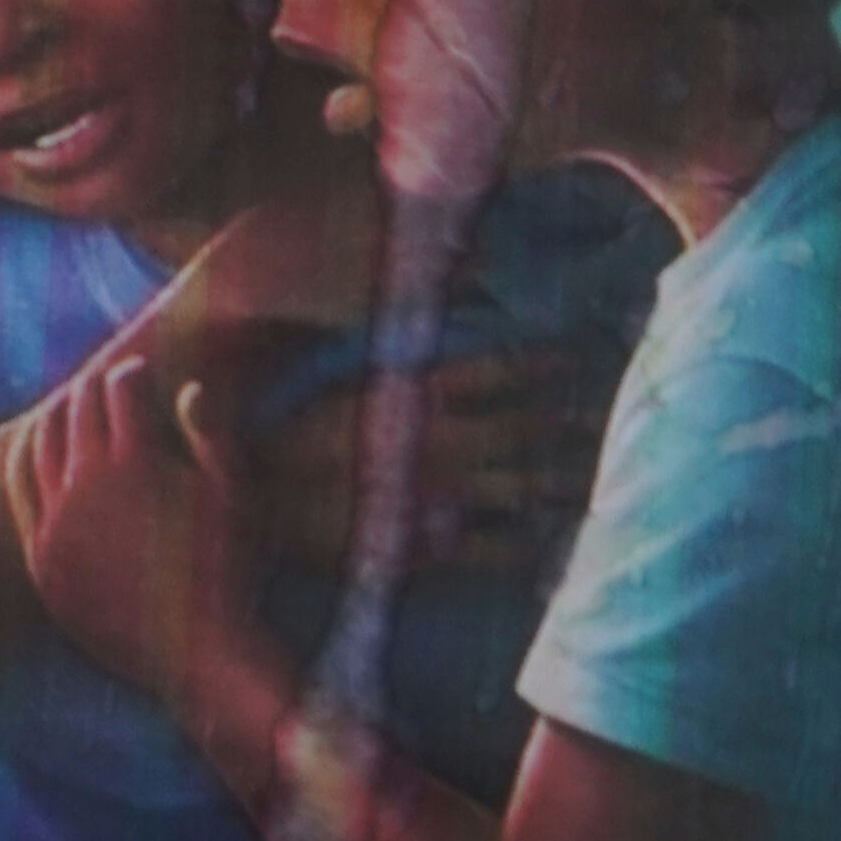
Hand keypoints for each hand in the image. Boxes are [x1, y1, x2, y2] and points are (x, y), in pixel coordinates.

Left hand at [4, 342, 281, 723]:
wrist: (195, 652)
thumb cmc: (228, 570)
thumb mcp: (235, 497)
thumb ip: (213, 435)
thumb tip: (189, 387)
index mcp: (136, 464)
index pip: (120, 391)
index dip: (132, 374)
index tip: (139, 372)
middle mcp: (86, 488)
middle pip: (78, 412)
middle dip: (93, 391)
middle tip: (105, 385)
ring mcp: (56, 523)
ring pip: (43, 446)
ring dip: (59, 420)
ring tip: (74, 409)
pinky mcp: (40, 556)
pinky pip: (22, 489)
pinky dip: (30, 460)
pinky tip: (41, 451)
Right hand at [248, 347, 607, 579]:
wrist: (236, 505)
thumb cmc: (270, 431)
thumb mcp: (317, 371)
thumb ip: (371, 332)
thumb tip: (439, 289)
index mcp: (404, 394)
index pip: (493, 369)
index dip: (540, 362)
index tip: (575, 356)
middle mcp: (428, 443)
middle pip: (523, 428)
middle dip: (568, 422)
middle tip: (604, 418)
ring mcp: (428, 498)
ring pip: (518, 488)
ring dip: (562, 482)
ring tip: (595, 479)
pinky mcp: (417, 550)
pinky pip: (488, 551)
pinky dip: (523, 546)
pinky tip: (545, 540)